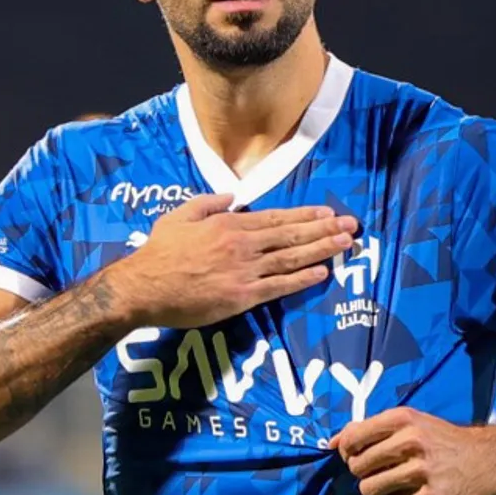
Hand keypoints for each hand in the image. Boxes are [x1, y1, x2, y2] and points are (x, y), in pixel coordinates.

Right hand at [112, 193, 356, 328]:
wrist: (145, 287)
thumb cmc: (159, 252)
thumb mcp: (180, 216)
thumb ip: (208, 204)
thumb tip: (232, 198)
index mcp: (229, 224)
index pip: (276, 218)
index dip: (304, 216)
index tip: (327, 213)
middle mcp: (243, 245)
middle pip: (291, 235)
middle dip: (324, 230)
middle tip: (351, 226)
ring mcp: (245, 271)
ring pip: (291, 258)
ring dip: (322, 250)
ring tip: (346, 244)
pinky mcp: (242, 296)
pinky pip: (279, 286)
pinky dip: (303, 279)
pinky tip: (322, 273)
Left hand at [331, 407, 494, 494]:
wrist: (484, 459)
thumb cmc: (439, 438)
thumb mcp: (408, 421)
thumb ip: (370, 429)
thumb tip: (332, 443)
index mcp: (402, 419)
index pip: (352, 437)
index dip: (346, 450)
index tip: (354, 455)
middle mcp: (411, 442)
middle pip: (358, 467)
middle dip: (362, 472)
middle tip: (377, 471)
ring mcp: (422, 471)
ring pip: (370, 489)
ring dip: (376, 490)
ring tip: (391, 484)